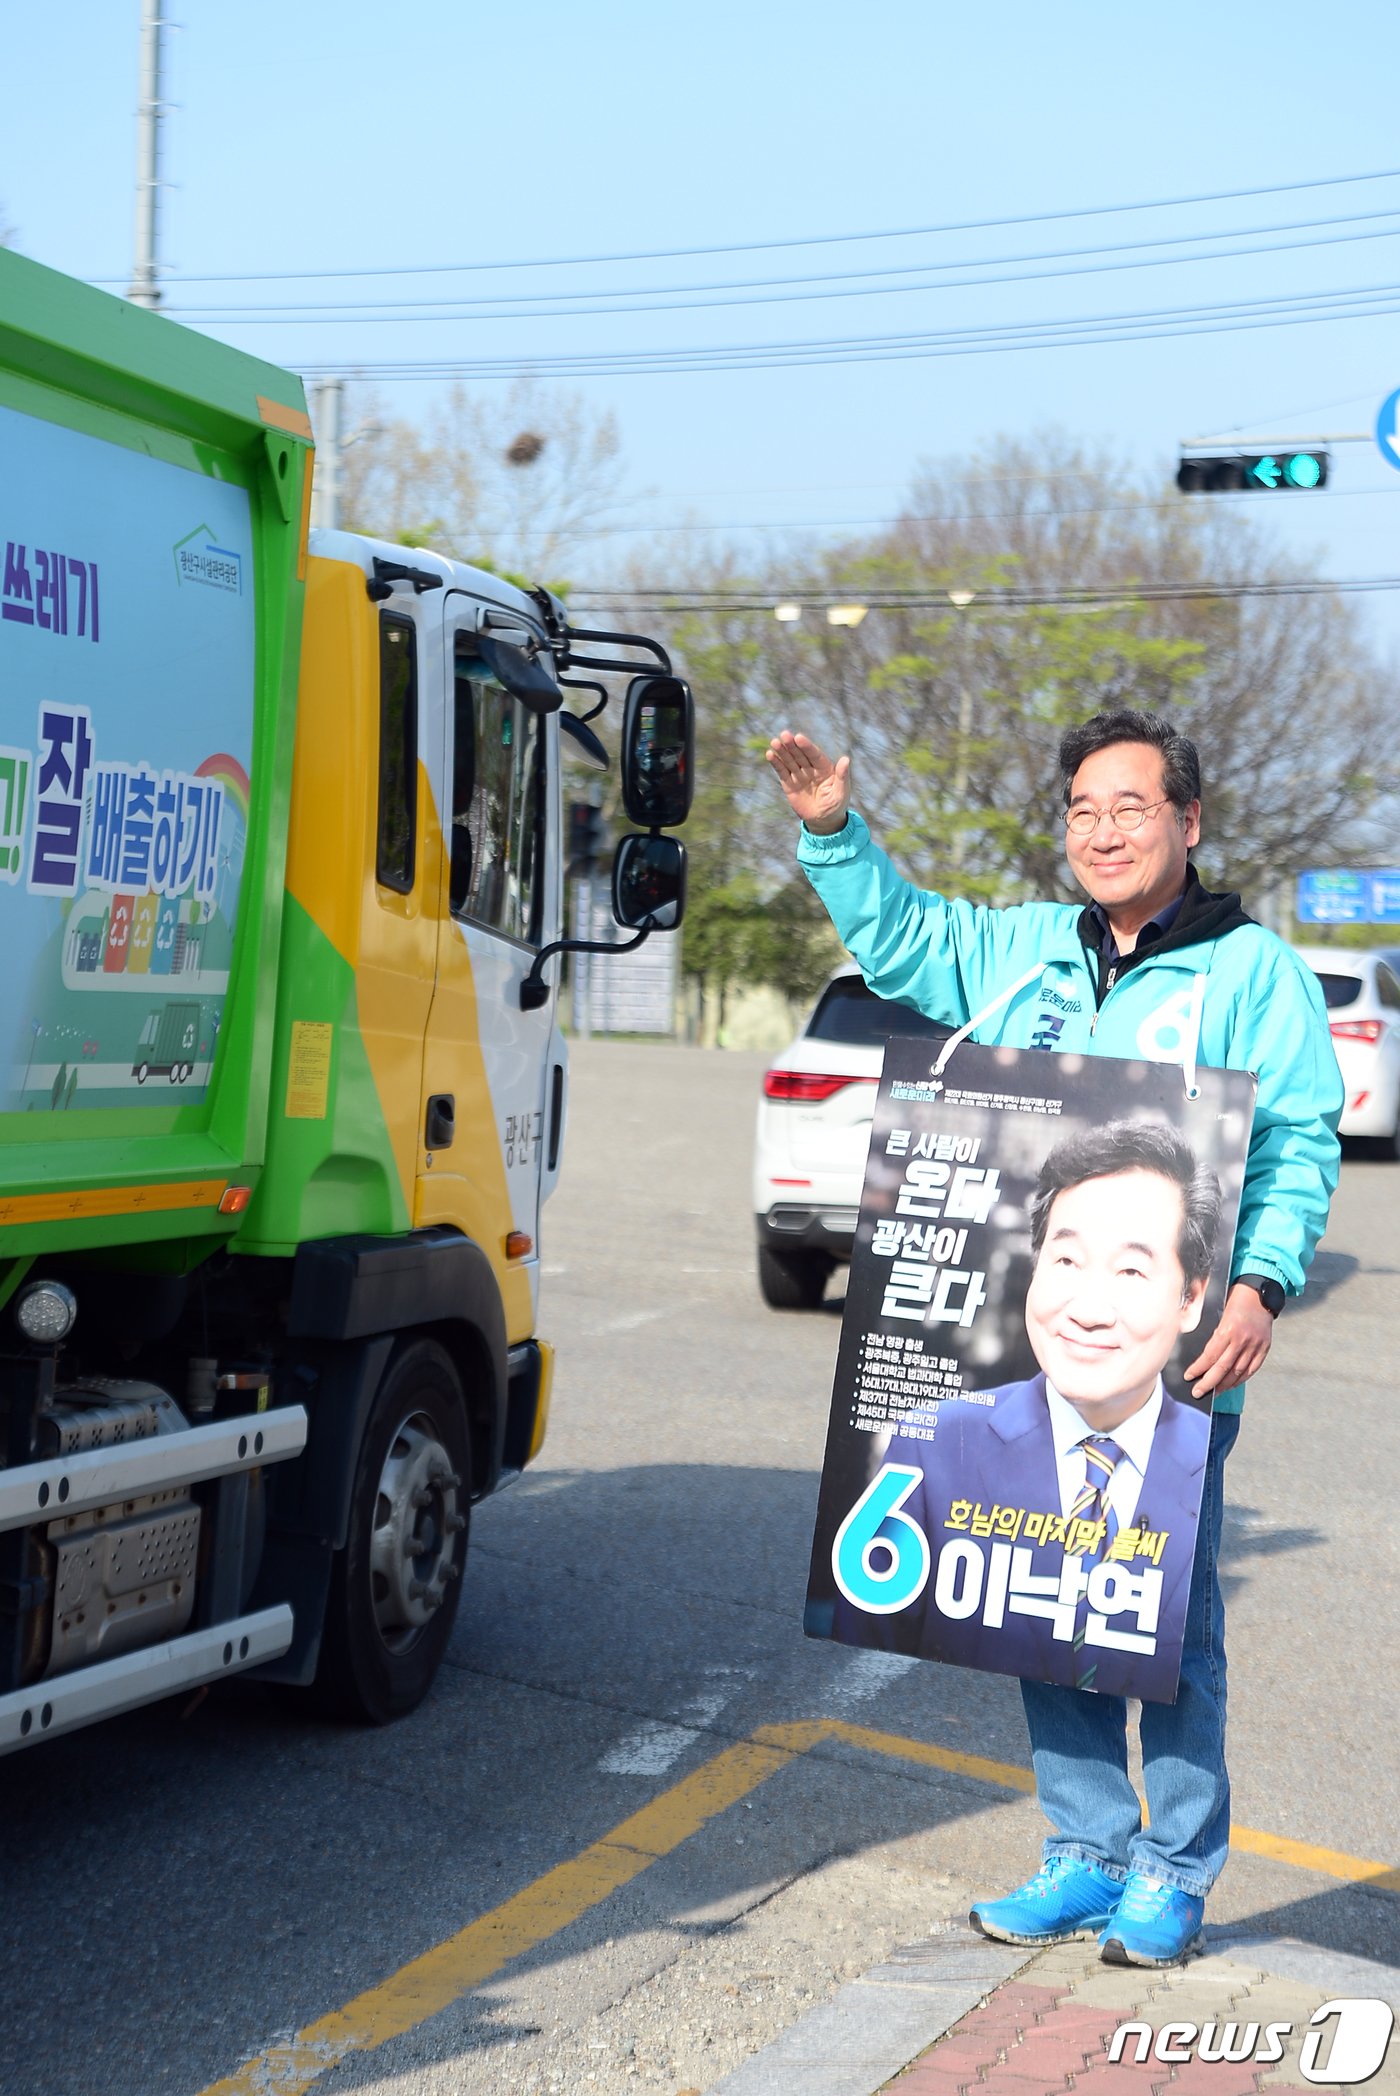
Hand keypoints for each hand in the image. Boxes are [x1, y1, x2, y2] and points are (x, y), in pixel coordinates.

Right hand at [765, 731, 851, 833]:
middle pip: (800, 754)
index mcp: (825, 768)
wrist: (823, 821)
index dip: (807, 746)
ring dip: (782, 751)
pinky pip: (782, 772)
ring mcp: (799, 775)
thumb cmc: (836, 806)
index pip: (814, 754)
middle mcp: (811, 768)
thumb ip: (842, 776)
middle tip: (784, 734)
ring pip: (789, 761)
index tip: (799, 737)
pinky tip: (770, 754)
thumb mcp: (841, 792)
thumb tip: (846, 759)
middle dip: (792, 745)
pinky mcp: (789, 784)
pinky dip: (776, 763)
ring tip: (774, 742)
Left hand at [1184, 1282, 1274, 1399]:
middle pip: (1223, 1368)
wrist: (1259, 1294)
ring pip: (1238, 1372)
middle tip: (1197, 1392)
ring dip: (1224, 1385)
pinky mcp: (1264, 1348)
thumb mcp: (1219, 1314)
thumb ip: (1214, 1336)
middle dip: (1208, 1383)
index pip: (1210, 1356)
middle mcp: (1242, 1339)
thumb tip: (1204, 1358)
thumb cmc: (1235, 1301)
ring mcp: (1255, 1345)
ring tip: (1213, 1392)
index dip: (1199, 1369)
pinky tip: (1231, 1384)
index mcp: (1228, 1329)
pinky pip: (1252, 1369)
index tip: (1189, 1377)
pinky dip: (1241, 1379)